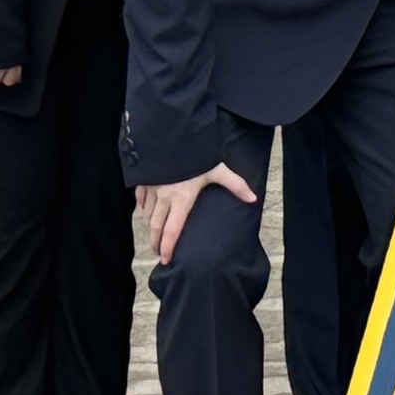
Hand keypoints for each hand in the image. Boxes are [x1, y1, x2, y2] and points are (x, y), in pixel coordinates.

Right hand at [137, 161, 258, 265]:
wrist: (173, 136)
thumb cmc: (196, 155)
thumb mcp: (218, 170)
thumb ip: (235, 185)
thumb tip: (253, 199)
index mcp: (181, 199)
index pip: (173, 229)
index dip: (168, 246)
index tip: (167, 259)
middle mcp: (164, 197)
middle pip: (156, 227)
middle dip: (156, 243)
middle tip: (159, 254)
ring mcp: (152, 189)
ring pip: (148, 216)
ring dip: (150, 229)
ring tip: (154, 239)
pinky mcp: (145, 181)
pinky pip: (141, 200)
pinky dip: (143, 210)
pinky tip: (145, 214)